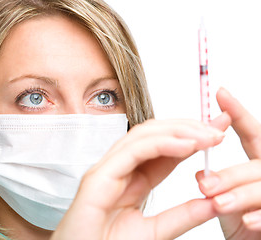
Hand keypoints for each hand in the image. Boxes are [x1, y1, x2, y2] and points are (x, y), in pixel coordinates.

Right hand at [51, 114, 229, 239]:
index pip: (164, 149)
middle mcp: (118, 168)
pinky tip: (186, 145)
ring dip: (177, 131)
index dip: (192, 137)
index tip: (219, 131)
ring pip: (142, 136)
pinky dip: (161, 143)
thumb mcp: (155, 232)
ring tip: (207, 135)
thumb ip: (182, 216)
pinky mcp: (98, 177)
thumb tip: (213, 202)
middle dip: (187, 127)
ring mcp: (107, 169)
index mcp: (132, 178)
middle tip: (218, 128)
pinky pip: (132, 152)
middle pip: (153, 135)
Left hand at [197, 88, 260, 238]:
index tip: (219, 93)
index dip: (238, 113)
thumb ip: (218, 182)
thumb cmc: (241, 220)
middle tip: (204, 185)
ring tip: (218, 203)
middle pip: (257, 164)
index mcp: (260, 162)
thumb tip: (202, 174)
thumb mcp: (227, 197)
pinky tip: (248, 221)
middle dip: (231, 174)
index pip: (253, 133)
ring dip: (243, 194)